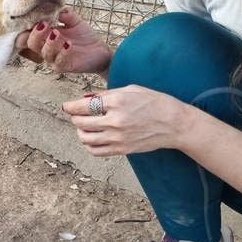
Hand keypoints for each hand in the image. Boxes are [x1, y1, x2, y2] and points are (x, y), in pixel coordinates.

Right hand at [15, 7, 112, 73]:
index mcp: (45, 38)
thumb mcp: (75, 21)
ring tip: (57, 33)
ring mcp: (54, 59)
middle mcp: (46, 49)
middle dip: (36, 34)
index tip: (34, 20)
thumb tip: (57, 8)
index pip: (27, 35)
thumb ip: (65, 14)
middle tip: (45, 25)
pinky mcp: (64, 66)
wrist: (100, 50)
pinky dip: (63, 52)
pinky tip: (69, 44)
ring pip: (44, 53)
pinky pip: (59, 61)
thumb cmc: (84, 37)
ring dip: (50, 42)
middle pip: (31, 44)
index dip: (25, 29)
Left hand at [61, 85, 190, 155]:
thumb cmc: (154, 103)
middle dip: (76, 117)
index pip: (83, 106)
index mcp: (117, 101)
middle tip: (77, 115)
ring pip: (85, 138)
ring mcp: (117, 137)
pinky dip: (89, 145)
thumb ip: (106, 94)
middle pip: (81, 122)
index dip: (71, 107)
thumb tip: (85, 99)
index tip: (67, 107)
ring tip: (85, 127)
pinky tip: (92, 138)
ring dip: (80, 131)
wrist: (175, 124)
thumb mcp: (131, 89)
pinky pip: (95, 151)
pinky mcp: (121, 149)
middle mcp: (115, 120)